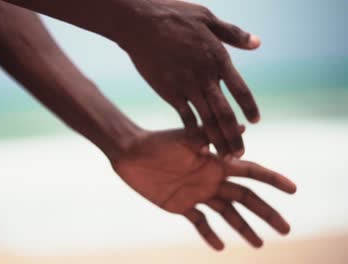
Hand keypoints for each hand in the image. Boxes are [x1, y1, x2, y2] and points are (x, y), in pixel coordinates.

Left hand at [110, 129, 296, 249]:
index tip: (293, 189)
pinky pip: (199, 222)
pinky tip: (220, 246)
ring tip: (259, 244)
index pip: (250, 172)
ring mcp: (197, 193)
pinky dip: (209, 234)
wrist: (130, 153)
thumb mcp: (185, 138)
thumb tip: (245, 127)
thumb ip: (212, 135)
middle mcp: (211, 179)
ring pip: (227, 214)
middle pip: (245, 199)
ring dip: (243, 228)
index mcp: (216, 162)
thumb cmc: (158, 142)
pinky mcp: (181, 205)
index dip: (272, 180)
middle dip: (266, 213)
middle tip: (286, 229)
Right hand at [118, 0, 260, 156]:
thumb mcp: (208, 18)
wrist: (141, 24)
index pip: (240, 89)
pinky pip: (185, 117)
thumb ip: (233, 34)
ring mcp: (186, 87)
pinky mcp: (169, 93)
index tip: (254, 122)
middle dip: (234, 135)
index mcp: (218, 59)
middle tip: (240, 155)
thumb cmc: (174, 17)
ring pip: (207, 119)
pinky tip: (199, 145)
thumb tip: (257, 44)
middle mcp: (205, 77)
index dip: (249, 107)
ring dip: (217, 140)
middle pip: (225, 113)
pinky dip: (194, 133)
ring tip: (224, 157)